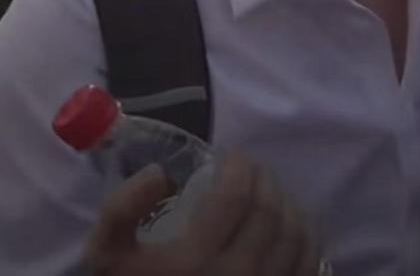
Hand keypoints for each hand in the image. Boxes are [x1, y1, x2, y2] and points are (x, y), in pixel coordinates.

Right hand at [86, 150, 324, 274]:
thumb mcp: (107, 255)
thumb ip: (122, 208)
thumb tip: (162, 174)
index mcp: (195, 263)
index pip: (237, 194)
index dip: (239, 165)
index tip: (230, 159)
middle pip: (270, 208)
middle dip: (263, 178)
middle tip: (249, 172)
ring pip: (296, 231)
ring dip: (285, 202)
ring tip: (267, 195)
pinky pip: (309, 262)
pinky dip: (304, 235)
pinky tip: (287, 227)